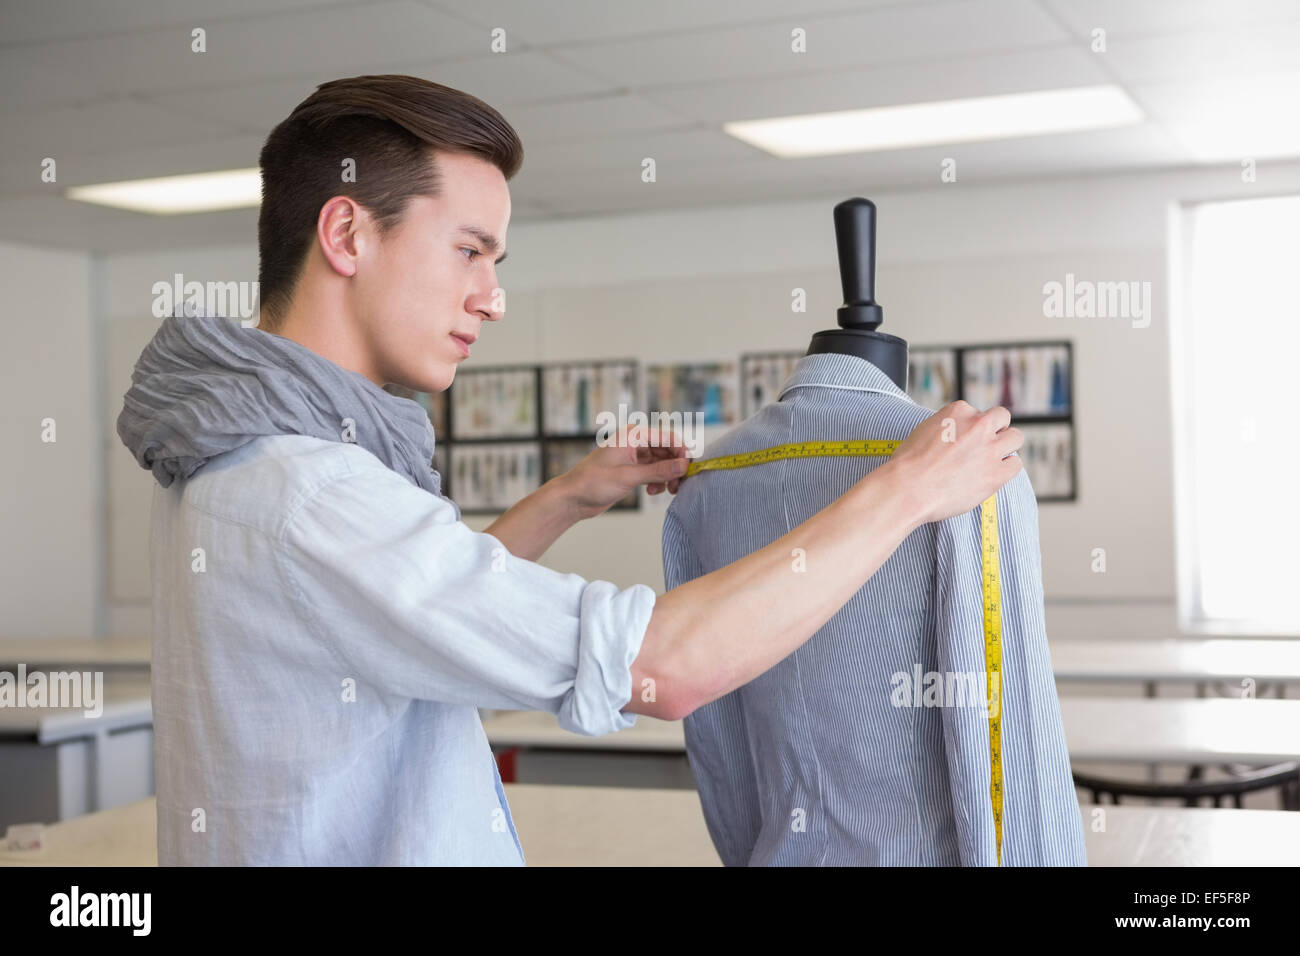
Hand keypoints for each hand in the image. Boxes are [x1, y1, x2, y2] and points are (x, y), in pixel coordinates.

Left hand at [559, 423, 690, 519]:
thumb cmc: (593, 482)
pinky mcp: (632, 469)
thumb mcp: (629, 477)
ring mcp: (634, 455)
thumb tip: (684, 466)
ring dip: (667, 476)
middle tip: (679, 485)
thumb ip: (658, 471)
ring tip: (667, 491)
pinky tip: (652, 491)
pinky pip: (654, 471)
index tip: (689, 470)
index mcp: (633, 434)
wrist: (573, 498)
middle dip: (675, 467)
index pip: (668, 437)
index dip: (681, 452)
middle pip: (667, 450)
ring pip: (662, 462)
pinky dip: (658, 481)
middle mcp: (635, 441)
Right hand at [884, 400, 1022, 524]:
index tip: (964, 440)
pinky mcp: (997, 472)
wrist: (909, 487)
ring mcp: (990, 448)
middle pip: (1002, 417)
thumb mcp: (924, 430)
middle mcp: (978, 425)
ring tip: (994, 459)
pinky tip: (994, 474)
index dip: (971, 428)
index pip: (976, 412)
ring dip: (1007, 446)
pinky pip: (1016, 464)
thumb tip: (953, 436)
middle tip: (986, 445)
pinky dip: (1007, 468)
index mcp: (959, 412)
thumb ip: (945, 428)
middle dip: (996, 429)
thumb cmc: (909, 464)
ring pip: (1016, 438)